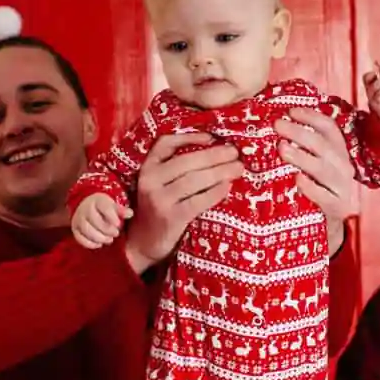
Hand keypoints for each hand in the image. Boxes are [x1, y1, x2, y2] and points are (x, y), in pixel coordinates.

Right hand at [71, 193, 129, 248]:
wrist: (86, 205)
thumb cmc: (103, 207)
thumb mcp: (113, 205)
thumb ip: (121, 210)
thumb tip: (130, 214)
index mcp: (98, 201)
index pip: (104, 208)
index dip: (112, 217)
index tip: (118, 224)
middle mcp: (86, 209)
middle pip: (95, 221)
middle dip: (107, 230)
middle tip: (116, 233)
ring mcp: (78, 219)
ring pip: (87, 230)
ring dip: (100, 238)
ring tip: (109, 239)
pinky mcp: (75, 229)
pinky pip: (80, 238)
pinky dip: (90, 244)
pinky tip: (99, 244)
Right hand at [125, 134, 242, 274]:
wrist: (142, 243)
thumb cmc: (158, 209)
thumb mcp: (159, 185)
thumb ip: (175, 170)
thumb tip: (215, 151)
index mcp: (148, 167)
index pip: (165, 143)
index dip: (189, 137)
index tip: (212, 137)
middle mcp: (150, 180)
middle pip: (186, 161)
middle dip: (214, 155)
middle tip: (235, 153)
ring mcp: (159, 199)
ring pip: (193, 180)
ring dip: (220, 172)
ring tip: (237, 168)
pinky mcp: (170, 218)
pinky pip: (197, 201)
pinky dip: (215, 192)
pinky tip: (227, 187)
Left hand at [274, 109, 358, 255]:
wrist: (326, 224)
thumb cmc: (315, 188)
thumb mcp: (313, 165)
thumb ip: (302, 146)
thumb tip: (275, 124)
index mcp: (338, 152)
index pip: (329, 128)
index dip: (311, 117)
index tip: (290, 111)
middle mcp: (343, 167)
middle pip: (323, 145)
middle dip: (299, 133)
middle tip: (277, 125)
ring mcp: (342, 188)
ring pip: (323, 169)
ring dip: (301, 157)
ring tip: (281, 149)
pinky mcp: (337, 208)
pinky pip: (324, 196)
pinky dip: (310, 187)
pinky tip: (297, 180)